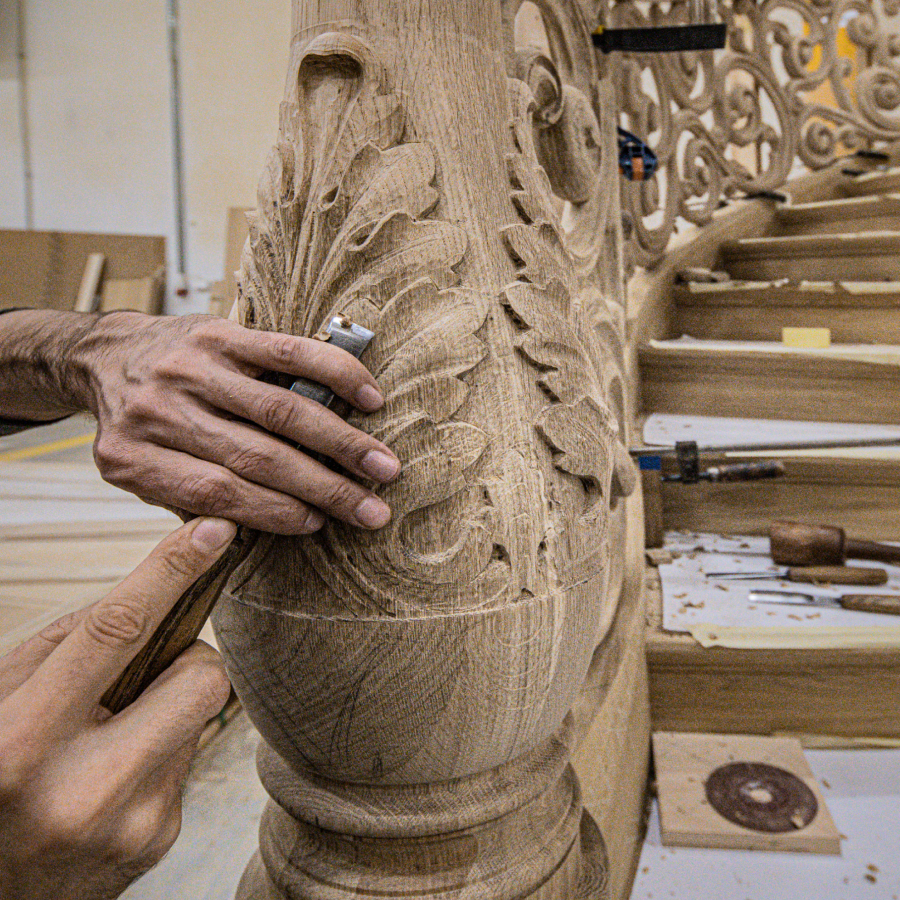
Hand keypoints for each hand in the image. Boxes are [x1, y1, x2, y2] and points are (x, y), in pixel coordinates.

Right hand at [0, 517, 235, 899]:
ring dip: (165, 711)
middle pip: (201, 676)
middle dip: (187, 660)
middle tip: (144, 674)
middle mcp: (83, 789)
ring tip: (108, 738)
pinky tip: (113, 777)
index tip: (212, 531)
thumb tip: (148, 595)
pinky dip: (159, 753)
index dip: (169, 572)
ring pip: (200, 716)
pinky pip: (187, 759)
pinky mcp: (160, 839)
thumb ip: (66, 646)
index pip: (114, 631)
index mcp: (23, 742)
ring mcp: (132, 823)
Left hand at [80, 312, 399, 533]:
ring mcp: (191, 367)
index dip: (274, 512)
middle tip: (372, 510)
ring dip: (340, 442)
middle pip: (256, 457)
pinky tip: (368, 397)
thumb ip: (190, 500)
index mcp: (133, 457)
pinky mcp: (220, 333)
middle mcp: (159, 410)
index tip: (319, 525)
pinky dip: (333, 375)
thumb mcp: (143, 471)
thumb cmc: (139, 425)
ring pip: (279, 411)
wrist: (108, 355)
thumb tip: (263, 526)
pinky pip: (286, 352)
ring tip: (383, 466)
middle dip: (324, 488)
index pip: (215, 493)